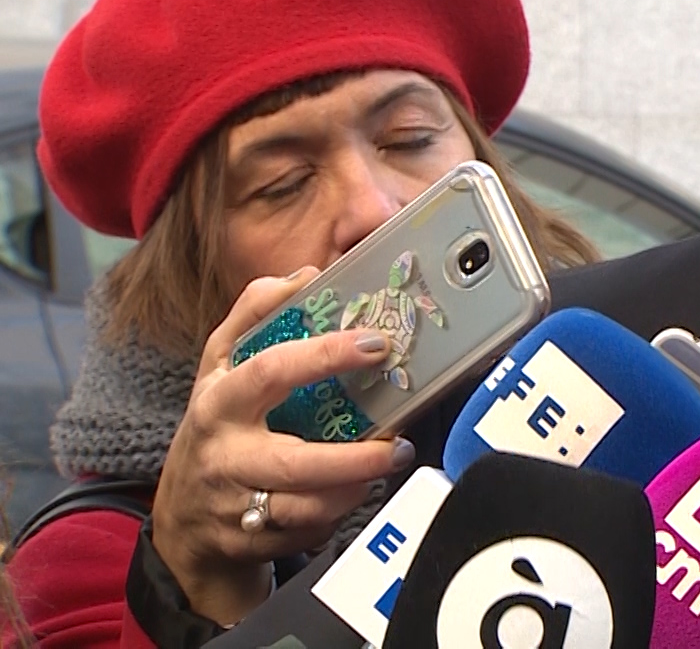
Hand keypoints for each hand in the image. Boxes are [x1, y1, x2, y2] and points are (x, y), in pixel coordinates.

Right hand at [150, 268, 417, 624]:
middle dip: (355, 458)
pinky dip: (337, 514)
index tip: (377, 344)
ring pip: (307, 506)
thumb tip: (304, 274)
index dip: (326, 355)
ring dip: (354, 489)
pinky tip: (352, 492)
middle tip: (399, 444)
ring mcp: (236, 505)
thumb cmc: (217, 423)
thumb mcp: (220, 363)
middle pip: (295, 462)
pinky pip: (309, 531)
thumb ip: (255, 311)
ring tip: (384, 465)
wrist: (183, 516)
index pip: (273, 371)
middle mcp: (225, 456)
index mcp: (220, 402)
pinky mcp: (251, 543)